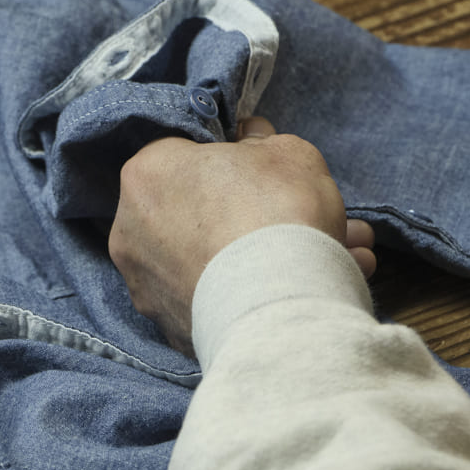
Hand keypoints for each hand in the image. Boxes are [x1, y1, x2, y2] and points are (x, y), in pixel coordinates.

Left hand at [109, 117, 375, 355]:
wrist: (279, 307)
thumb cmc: (278, 213)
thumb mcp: (289, 154)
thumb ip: (266, 142)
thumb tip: (251, 138)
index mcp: (147, 174)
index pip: (185, 157)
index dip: (233, 162)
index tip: (268, 174)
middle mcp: (132, 232)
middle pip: (205, 215)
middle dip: (263, 217)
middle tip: (313, 219)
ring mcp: (149, 288)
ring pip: (219, 263)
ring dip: (271, 258)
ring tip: (337, 260)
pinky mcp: (172, 331)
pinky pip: (221, 302)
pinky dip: (261, 296)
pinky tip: (312, 290)